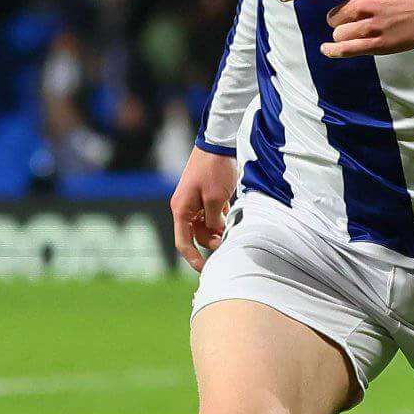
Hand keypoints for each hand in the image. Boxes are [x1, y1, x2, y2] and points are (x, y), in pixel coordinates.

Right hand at [170, 149, 238, 270]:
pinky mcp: (206, 196)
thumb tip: (216, 237)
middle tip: (228, 240)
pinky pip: (212, 215)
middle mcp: (185, 207)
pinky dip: (221, 219)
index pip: (183, 242)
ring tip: (232, 226)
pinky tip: (232, 215)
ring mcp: (195, 202)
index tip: (205, 270)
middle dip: (212, 241)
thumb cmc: (214, 170)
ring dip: (218, 230)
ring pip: (206, 226)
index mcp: (181, 209)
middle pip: (197, 235)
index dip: (193, 258)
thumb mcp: (215, 200)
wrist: (217, 143)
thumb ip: (214, 222)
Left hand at [285, 0, 413, 60]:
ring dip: (344, 33)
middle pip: (330, 16)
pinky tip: (328, 49)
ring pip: (337, 34)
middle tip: (361, 14)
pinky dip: (333, 51)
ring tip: (366, 27)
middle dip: (340, 17)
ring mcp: (370, 24)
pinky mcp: (377, 43)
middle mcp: (363, 2)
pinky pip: (344, 50)